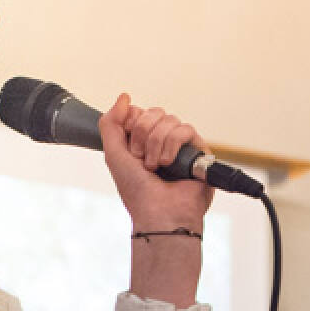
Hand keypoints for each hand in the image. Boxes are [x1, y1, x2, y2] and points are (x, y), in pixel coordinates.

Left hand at [98, 93, 212, 231]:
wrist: (159, 213)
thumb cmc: (137, 192)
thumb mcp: (113, 154)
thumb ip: (110, 123)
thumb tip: (124, 97)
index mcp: (143, 144)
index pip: (140, 113)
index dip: (132, 122)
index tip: (129, 145)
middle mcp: (163, 144)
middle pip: (154, 113)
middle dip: (142, 133)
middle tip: (141, 159)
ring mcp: (182, 148)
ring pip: (169, 119)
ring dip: (156, 142)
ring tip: (155, 166)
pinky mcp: (199, 152)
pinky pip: (186, 129)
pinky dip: (172, 144)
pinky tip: (169, 163)